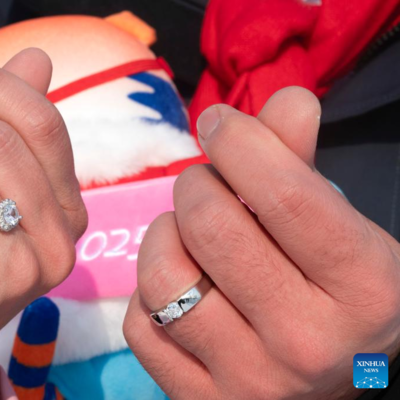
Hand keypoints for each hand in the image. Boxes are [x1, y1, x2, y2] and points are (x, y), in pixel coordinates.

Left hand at [123, 87, 399, 398]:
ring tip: (185, 234)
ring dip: (163, 236)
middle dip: (196, 186)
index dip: (239, 142)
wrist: (333, 377)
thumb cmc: (334, 290)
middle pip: (211, 228)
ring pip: (163, 278)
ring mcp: (250, 381)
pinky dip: (147, 294)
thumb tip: (286, 97)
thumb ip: (304, 163)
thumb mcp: (338, 226)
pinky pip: (140, 325)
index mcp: (363, 289)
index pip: (284, 195)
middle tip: (205, 187)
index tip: (217, 122)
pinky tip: (177, 286)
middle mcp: (308, 343)